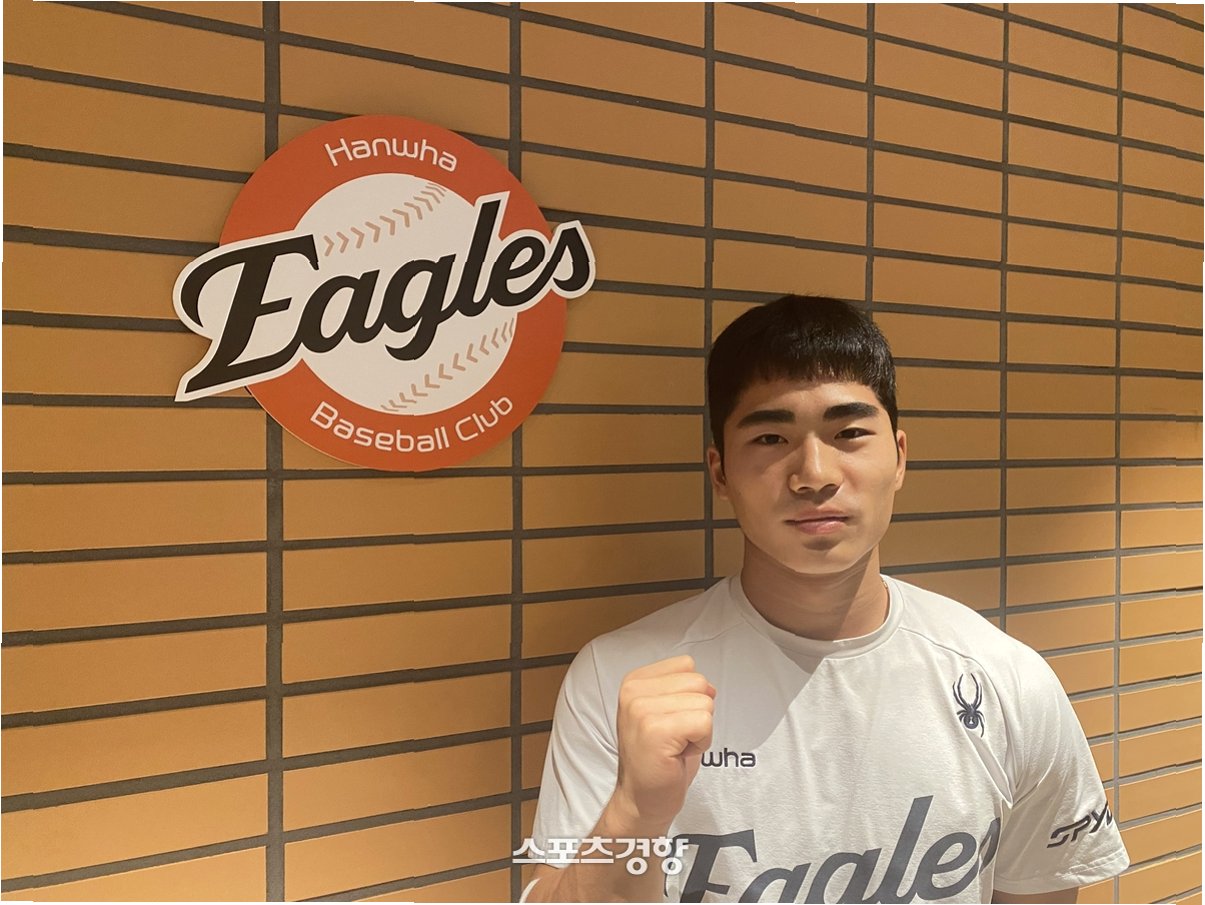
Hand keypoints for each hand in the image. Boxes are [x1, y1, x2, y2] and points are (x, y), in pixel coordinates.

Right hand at [607, 654, 715, 834]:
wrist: (641, 799)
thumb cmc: (658, 758)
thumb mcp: (663, 711)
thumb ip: (681, 689)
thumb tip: (710, 687)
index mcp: (634, 681)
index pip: (687, 666)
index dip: (690, 696)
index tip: (672, 721)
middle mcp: (633, 691)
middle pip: (698, 682)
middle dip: (697, 713)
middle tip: (675, 737)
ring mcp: (641, 710)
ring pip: (704, 703)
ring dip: (699, 730)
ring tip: (676, 746)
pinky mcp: (655, 731)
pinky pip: (704, 723)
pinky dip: (701, 742)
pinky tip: (679, 754)